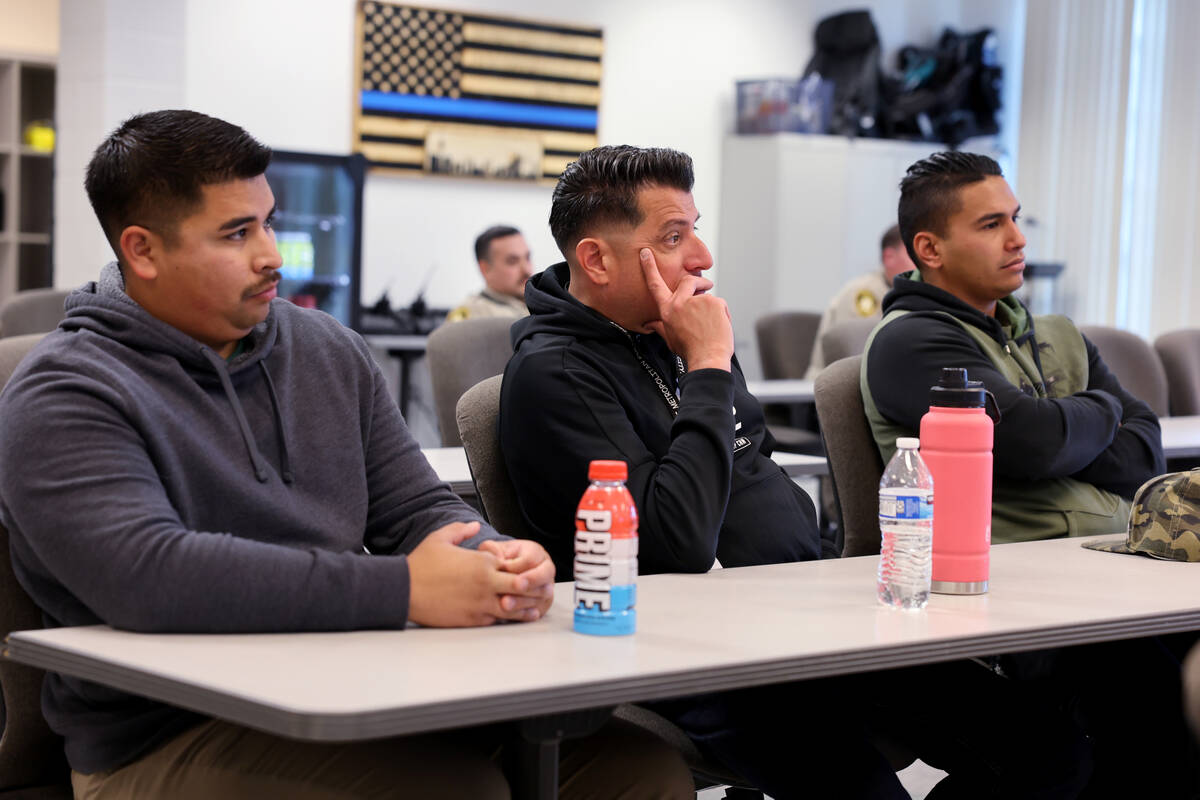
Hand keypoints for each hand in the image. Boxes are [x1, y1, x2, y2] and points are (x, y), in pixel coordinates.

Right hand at [406, 522, 541, 626]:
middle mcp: (486, 583)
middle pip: (522, 587)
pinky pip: (497, 620)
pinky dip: (505, 618)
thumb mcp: (440, 538)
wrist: (403, 590)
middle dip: (533, 589)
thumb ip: (461, 530)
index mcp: (482, 562)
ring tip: (535, 609)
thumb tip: (475, 525)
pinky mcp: (473, 620)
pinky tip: (512, 618)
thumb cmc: (420, 564)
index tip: (526, 570)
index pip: (515, 565)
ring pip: (514, 607)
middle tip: (542, 590)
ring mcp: (481, 604)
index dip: (521, 568)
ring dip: (524, 607)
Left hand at [478, 539, 554, 619]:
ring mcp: (546, 587)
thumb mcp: (495, 551)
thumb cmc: (500, 561)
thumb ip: (492, 550)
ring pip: (542, 595)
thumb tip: (493, 555)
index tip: (503, 569)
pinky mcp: (542, 604)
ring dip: (523, 600)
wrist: (504, 576)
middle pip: (545, 575)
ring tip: (505, 603)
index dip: (517, 565)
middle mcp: (545, 569)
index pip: (531, 559)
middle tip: (516, 586)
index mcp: (535, 552)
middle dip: (530, 581)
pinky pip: (538, 610)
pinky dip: (524, 613)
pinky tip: (510, 614)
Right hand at [640, 248, 732, 370]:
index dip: (649, 268)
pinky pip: (719, 304)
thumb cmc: (690, 351)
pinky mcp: (714, 302)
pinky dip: (722, 313)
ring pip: (706, 296)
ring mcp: (698, 301)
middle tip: (706, 285)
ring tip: (710, 325)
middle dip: (698, 281)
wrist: (708, 359)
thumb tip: (649, 324)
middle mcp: (680, 303)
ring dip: (710, 307)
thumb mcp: (670, 339)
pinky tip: (718, 326)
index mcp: (667, 311)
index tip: (646, 253)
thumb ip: (660, 327)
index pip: (655, 285)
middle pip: (688, 281)